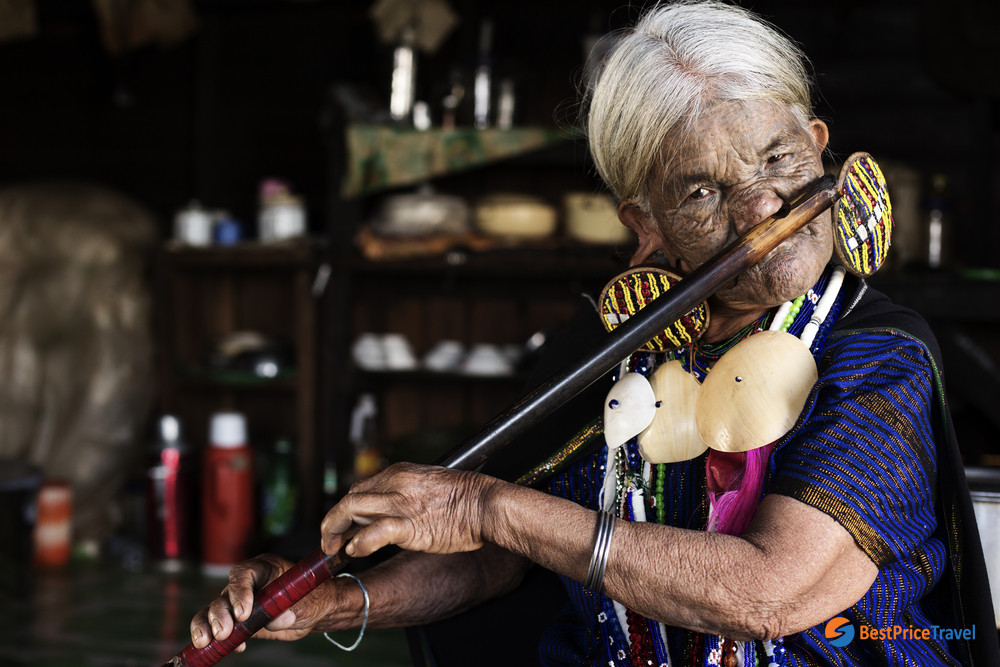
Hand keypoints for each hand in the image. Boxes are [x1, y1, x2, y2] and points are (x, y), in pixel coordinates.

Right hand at [188, 554, 330, 650]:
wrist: (313, 612)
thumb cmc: (312, 599)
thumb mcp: (306, 603)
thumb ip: (291, 609)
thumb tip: (277, 620)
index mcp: (265, 568)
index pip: (244, 573)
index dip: (239, 592)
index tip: (243, 614)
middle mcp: (248, 583)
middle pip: (225, 593)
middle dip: (220, 613)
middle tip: (223, 631)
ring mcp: (239, 602)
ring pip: (214, 610)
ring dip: (207, 625)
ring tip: (205, 641)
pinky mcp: (237, 621)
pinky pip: (217, 627)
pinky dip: (217, 639)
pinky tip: (232, 648)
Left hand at [322, 462, 498, 558]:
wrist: (486, 505)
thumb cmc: (464, 499)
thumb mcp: (428, 486)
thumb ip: (405, 494)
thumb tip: (387, 511)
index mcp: (400, 472)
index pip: (360, 489)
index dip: (346, 510)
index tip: (343, 526)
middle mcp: (395, 482)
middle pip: (349, 497)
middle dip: (334, 520)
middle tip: (330, 541)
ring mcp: (400, 502)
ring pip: (350, 508)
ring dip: (334, 530)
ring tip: (332, 549)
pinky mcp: (409, 525)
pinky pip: (373, 532)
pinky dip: (358, 542)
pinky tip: (354, 552)